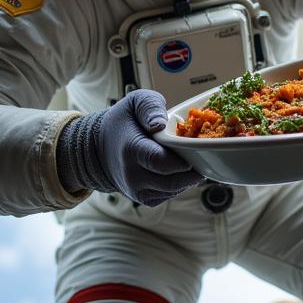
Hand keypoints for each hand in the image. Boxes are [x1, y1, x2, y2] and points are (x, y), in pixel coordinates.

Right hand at [59, 90, 203, 205]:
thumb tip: (160, 124)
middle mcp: (132, 175)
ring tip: (190, 161)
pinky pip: (169, 195)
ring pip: (173, 190)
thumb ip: (150, 107)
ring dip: (187, 178)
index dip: (182, 160)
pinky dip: (179, 184)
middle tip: (201, 156)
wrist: (101, 148)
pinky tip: (178, 170)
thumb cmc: (124, 122)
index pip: (160, 161)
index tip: (195, 150)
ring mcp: (136, 191)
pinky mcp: (143, 199)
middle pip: (171, 181)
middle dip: (191, 170)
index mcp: (131, 149)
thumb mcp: (135, 103)